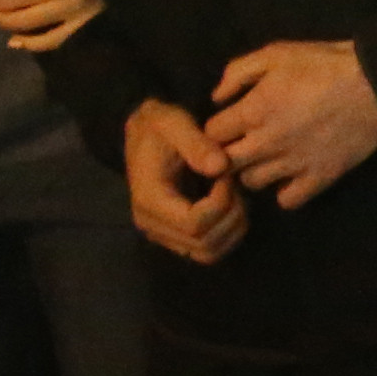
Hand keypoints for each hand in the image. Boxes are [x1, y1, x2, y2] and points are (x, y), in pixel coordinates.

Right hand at [124, 93, 247, 263]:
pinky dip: (228, 233)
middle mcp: (152, 225)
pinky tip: (230, 205)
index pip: (193, 224)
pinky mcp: (175, 237)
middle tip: (232, 184)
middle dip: (230, 215)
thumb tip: (220, 167)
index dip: (220, 204)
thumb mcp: (174, 122)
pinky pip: (208, 251)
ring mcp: (163, 235)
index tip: (225, 176)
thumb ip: (196, 143)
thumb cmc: (158, 127)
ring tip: (233, 195)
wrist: (143, 135)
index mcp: (149, 199)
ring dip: (232, 227)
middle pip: (203, 243)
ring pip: (209, 253)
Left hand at [210, 39, 376, 207]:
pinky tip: (291, 176)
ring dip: (254, 171)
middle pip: (226, 163)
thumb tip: (216, 98)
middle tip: (243, 144)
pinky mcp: (319, 178)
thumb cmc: (323, 63)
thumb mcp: (275, 53)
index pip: (211, 134)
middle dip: (229, 153)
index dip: (218, 128)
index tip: (230, 124)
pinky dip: (285, 191)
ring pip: (252, 183)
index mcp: (253, 111)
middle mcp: (267, 143)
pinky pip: (287, 200)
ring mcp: (293, 164)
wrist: (376, 83)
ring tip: (267, 159)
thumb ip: (237, 73)